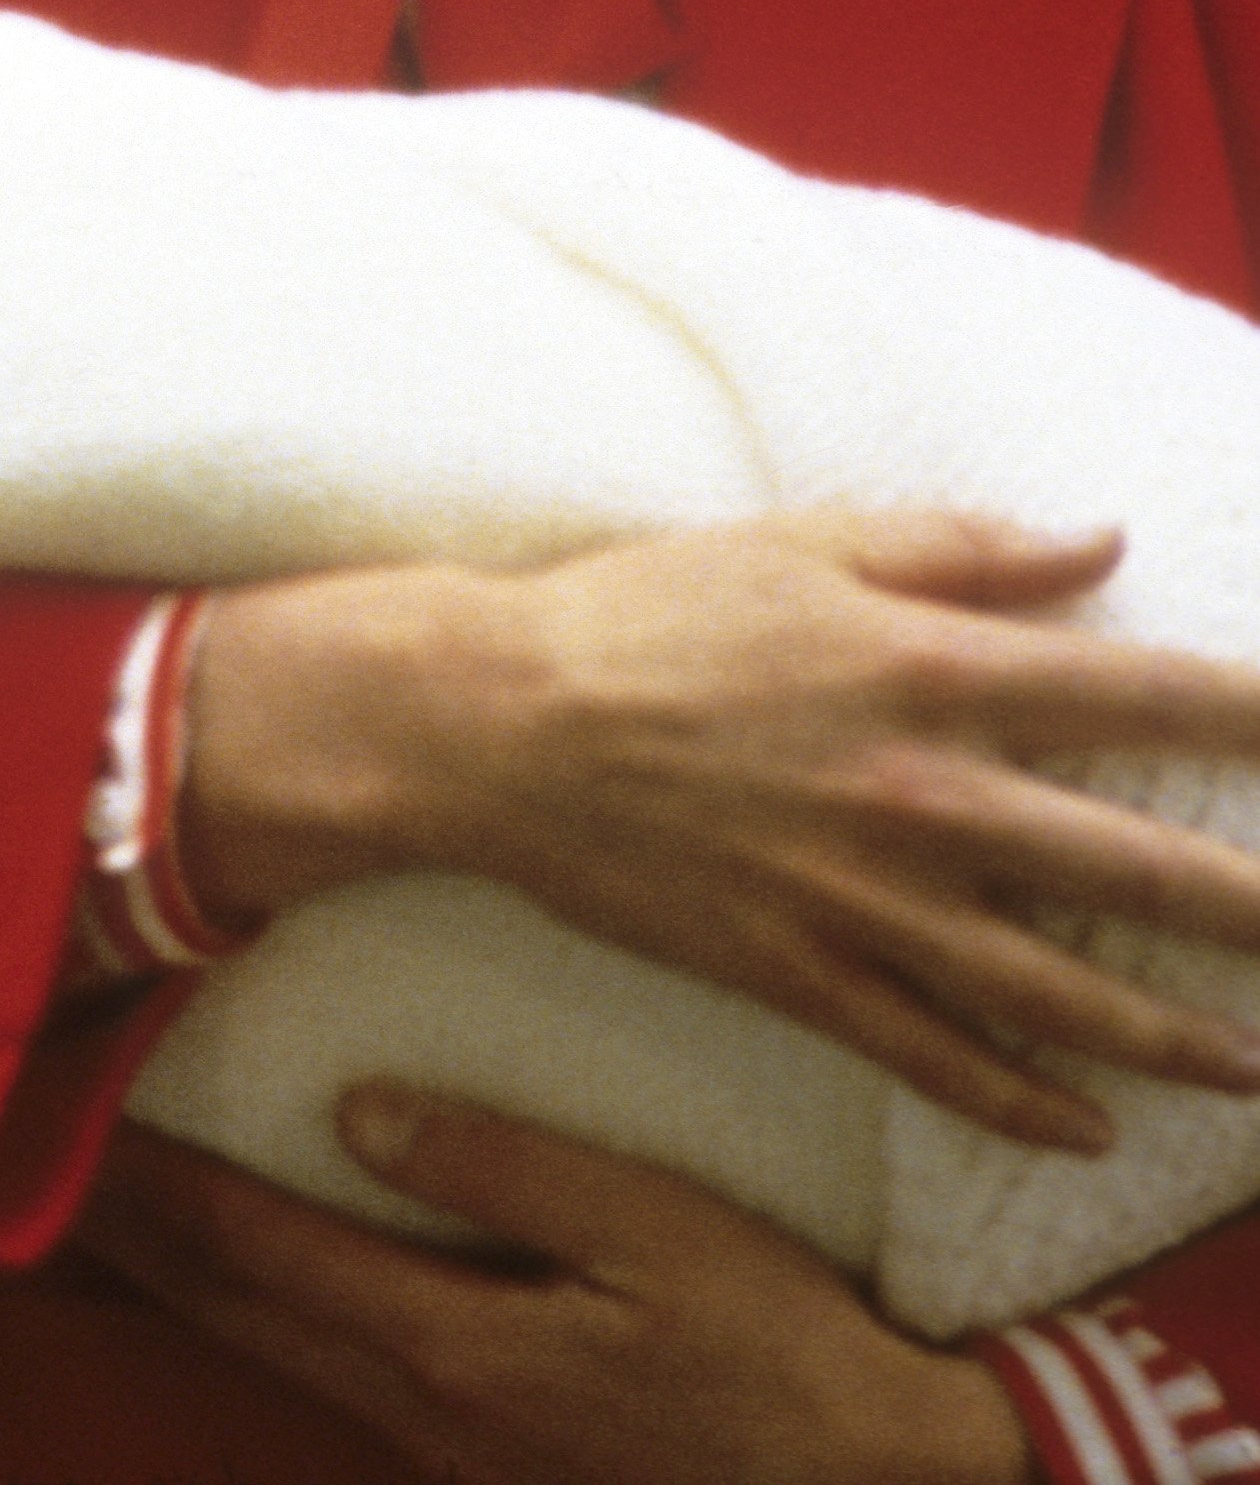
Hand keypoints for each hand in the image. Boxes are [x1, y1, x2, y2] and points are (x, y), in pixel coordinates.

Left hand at [75, 1090, 1030, 1483]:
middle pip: (228, 1303)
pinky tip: (243, 1283)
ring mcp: (446, 1451)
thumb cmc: (785, 1356)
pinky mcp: (483, 1462)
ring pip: (267, 1346)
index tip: (62, 1112)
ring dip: (178, 1275)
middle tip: (25, 1148)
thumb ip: (503, 1167)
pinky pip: (327, 1375)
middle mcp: (419, 1410)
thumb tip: (357, 1112)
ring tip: (104, 1205)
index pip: (247, 1245)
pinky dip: (258, 1314)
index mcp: (449, 1344)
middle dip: (125, 1227)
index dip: (145, 1178)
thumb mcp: (660, 1232)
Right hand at [183, 509, 1259, 1147]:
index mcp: (929, 671)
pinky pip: (935, 1059)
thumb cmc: (640, 613)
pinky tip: (1089, 1130)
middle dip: (1259, 913)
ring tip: (1256, 1069)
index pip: (1146, 699)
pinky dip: (1021, 1104)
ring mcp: (863, 899)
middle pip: (1140, 871)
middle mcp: (922, 795)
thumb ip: (962, 547)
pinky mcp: (798, 971)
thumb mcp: (801, 545)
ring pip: (1061, 994)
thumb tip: (1103, 539)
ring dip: (1177, 1043)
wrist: (487, 725)